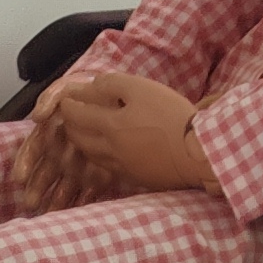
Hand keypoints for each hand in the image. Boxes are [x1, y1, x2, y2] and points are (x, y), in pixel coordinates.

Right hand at [16, 99, 123, 216]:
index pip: (32, 151)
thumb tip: (35, 116)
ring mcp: (78, 168)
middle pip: (44, 175)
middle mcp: (61, 155)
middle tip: (31, 203)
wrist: (119, 100)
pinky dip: (83, 203)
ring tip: (50, 213)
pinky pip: (87, 193)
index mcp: (50, 135)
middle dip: (36, 189)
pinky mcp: (97, 177)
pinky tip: (79, 211)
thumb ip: (51, 98)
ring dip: (55, 202)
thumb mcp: (68, 88)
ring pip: (63, 189)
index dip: (25, 163)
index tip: (19, 177)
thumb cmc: (89, 94)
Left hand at [44, 70, 216, 195]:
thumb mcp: (142, 88)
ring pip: (92, 156)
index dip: (69, 105)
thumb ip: (113, 84)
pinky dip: (99, 157)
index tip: (64, 98)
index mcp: (110, 126)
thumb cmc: (171, 116)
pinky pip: (108, 167)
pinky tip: (106, 152)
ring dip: (82, 143)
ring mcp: (122, 167)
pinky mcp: (136, 178)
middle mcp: (110, 150)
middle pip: (80, 139)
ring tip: (83, 134)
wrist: (197, 152)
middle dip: (70, 126)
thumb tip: (92, 85)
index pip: (78, 115)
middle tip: (69, 116)